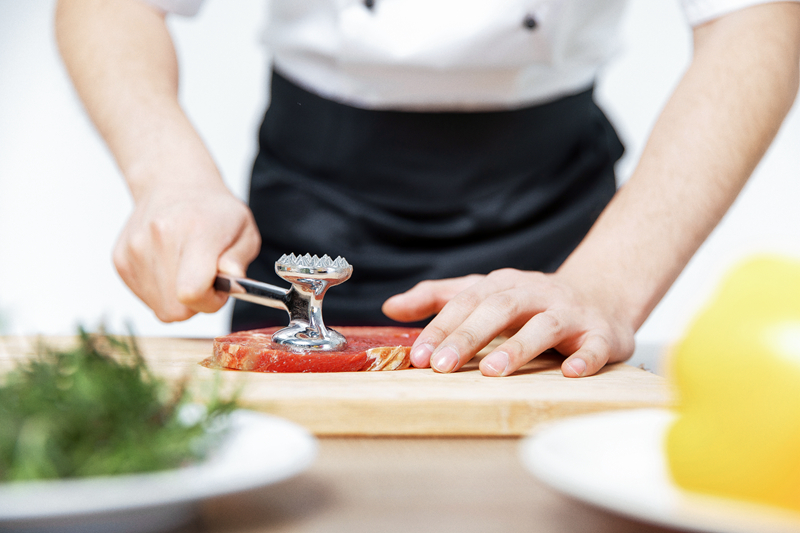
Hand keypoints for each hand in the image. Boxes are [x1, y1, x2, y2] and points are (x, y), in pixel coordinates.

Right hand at [113, 182, 260, 321]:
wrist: (173, 184)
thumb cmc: (213, 211)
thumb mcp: (245, 231)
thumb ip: (239, 261)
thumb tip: (230, 280)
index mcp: (196, 232)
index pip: (192, 292)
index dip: (210, 301)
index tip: (219, 287)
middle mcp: (160, 239)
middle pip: (175, 309)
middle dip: (197, 303)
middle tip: (206, 278)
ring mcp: (135, 250)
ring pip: (160, 307)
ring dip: (178, 298)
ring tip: (188, 269)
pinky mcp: (120, 260)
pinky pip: (146, 297)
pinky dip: (162, 291)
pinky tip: (170, 266)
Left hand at [382, 269, 634, 377]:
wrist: (600, 295)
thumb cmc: (531, 301)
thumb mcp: (484, 293)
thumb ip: (438, 299)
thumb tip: (391, 307)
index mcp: (503, 285)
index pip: (466, 303)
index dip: (441, 328)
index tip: (418, 357)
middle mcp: (535, 293)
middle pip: (499, 309)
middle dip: (468, 337)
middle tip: (441, 367)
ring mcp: (570, 312)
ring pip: (543, 325)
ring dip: (519, 347)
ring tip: (493, 371)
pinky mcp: (602, 333)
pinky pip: (595, 345)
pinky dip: (585, 358)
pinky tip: (570, 373)